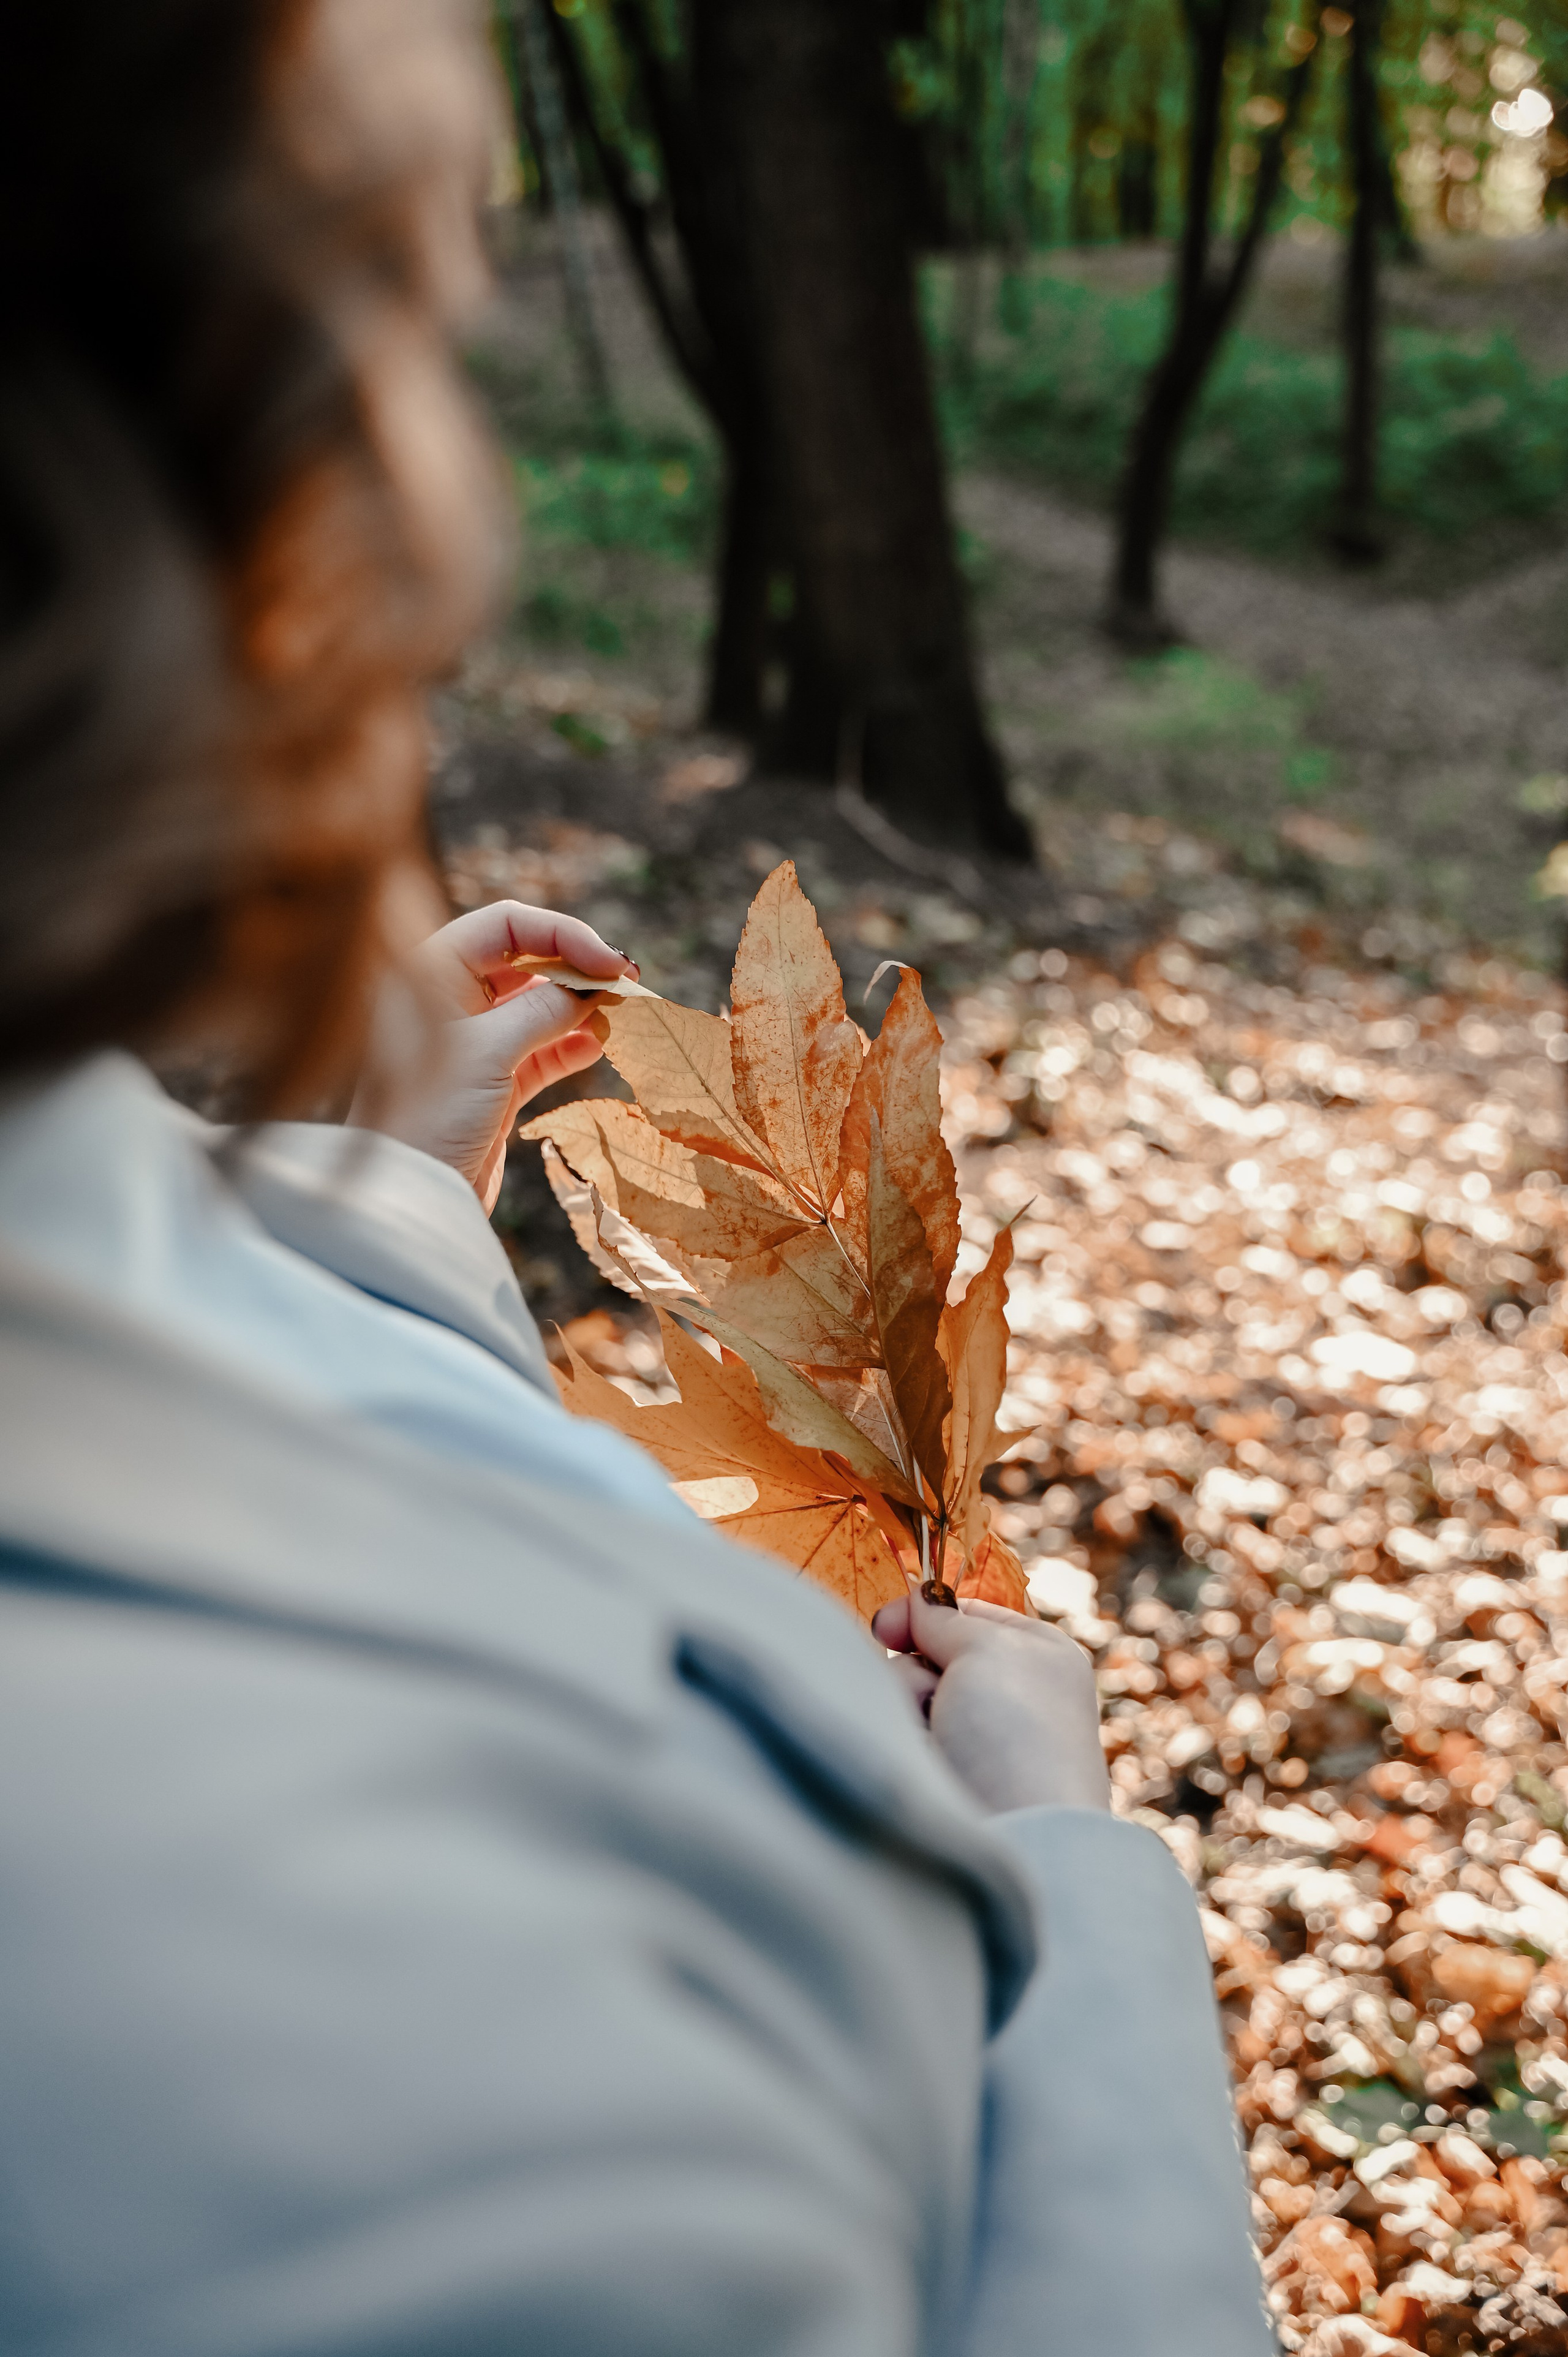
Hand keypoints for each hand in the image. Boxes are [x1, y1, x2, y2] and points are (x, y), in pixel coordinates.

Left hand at [350, 900, 636, 1210]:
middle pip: (525, 959)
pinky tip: (600, 1044)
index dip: (563, 934)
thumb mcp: (488, 1051)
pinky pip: (540, 1050)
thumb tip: (594, 986)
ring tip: (622, 1013)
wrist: (409, 1199)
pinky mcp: (489, 1083)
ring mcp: (470, 1042)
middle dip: (577, 968)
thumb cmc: (429, 1115)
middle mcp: (447, 999)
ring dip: (580, 1007)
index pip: (506, 924)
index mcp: (430, 971)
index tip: (610, 963)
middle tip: (629, 982)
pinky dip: (571, 1045)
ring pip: (536, 1006)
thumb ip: (544, 1010)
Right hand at [872, 1580, 1110, 1815]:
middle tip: (934, 1697)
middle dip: (915, 1670)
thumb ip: (946, 1619)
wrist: (1017, 1838)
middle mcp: (1005, 1695)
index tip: (889, 1626)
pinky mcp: (938, 1777)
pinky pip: (897, 1733)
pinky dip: (902, 1742)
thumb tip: (918, 1600)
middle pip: (925, 1655)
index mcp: (1037, 1655)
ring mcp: (968, 1741)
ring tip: (935, 1744)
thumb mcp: (990, 1651)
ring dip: (907, 1708)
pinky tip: (921, 1765)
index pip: (965, 1615)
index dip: (925, 1615)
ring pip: (903, 1694)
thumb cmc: (1017, 1735)